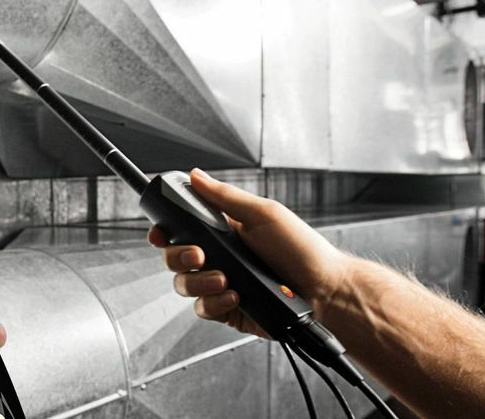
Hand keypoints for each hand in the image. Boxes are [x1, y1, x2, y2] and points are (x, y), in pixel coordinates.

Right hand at [147, 169, 354, 335]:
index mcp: (222, 231)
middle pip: (173, 257)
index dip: (163, 232)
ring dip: (199, 281)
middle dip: (179, 256)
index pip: (180, 229)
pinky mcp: (226, 309)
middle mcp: (217, 258)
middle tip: (200, 255)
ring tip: (226, 279)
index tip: (160, 233)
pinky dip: (215, 302)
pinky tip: (235, 296)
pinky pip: (202, 308)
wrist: (324, 292)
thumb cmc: (302, 250)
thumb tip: (196, 175)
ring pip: (183, 284)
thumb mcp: (264, 214)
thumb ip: (225, 197)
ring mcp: (220, 284)